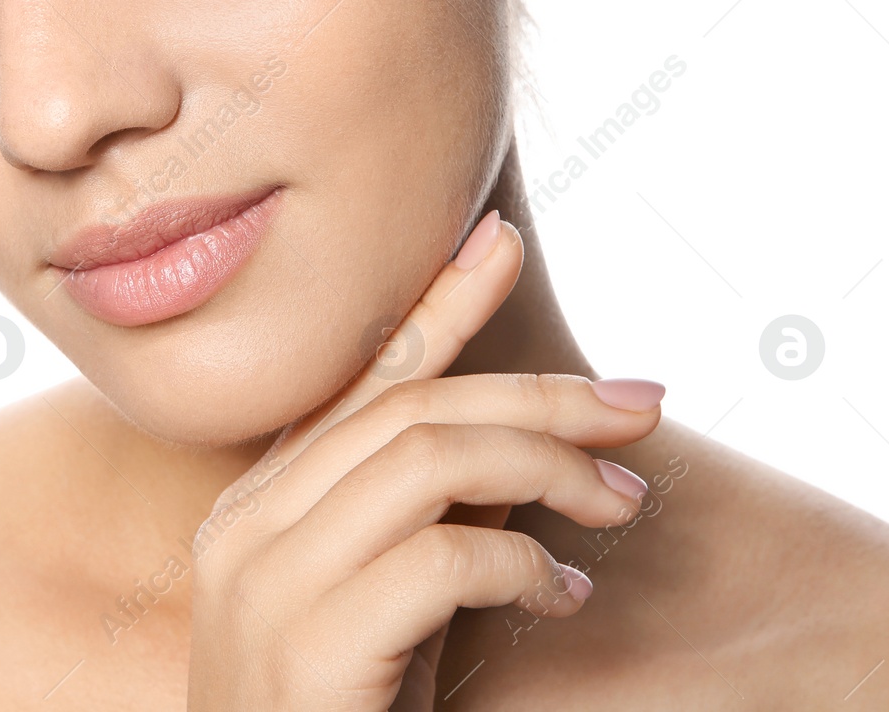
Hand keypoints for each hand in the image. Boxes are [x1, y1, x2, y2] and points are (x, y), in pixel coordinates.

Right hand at [184, 212, 663, 710]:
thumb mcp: (379, 609)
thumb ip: (420, 522)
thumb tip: (520, 446)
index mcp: (255, 507)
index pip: (357, 381)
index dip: (436, 305)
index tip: (498, 241)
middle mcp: (246, 527)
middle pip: (409, 407)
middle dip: (539, 390)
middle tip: (643, 401)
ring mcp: (265, 582)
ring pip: (427, 456)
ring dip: (548, 465)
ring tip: (623, 500)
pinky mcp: (306, 647)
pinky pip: (441, 557)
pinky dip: (525, 564)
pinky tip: (566, 595)